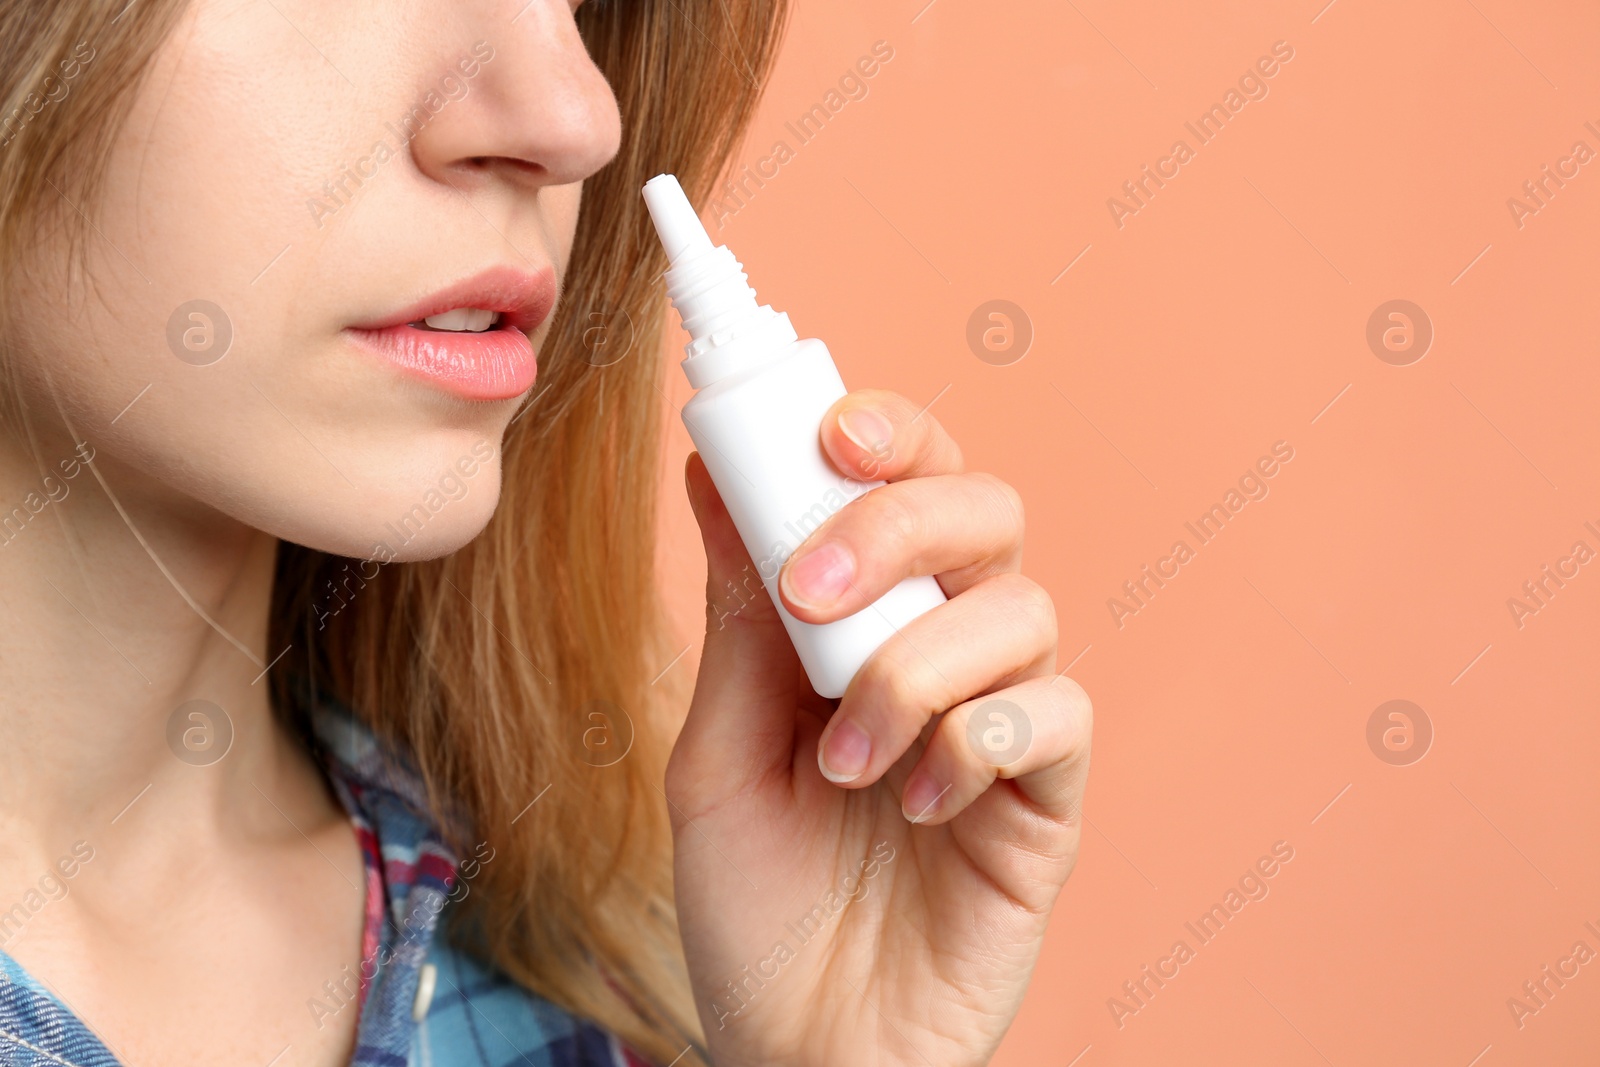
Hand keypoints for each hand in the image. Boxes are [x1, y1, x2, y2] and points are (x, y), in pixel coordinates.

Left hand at [668, 389, 1091, 1066]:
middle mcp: (947, 651)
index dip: (885, 433)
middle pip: (984, 510)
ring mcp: (1004, 723)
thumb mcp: (717, 756)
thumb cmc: (758, 910)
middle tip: (818, 595)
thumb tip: (708, 478)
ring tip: (845, 761)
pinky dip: (982, 736)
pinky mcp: (1049, 801)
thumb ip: (736, 624)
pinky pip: (1058, 714)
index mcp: (866, 625)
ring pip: (1021, 607)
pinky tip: (916, 802)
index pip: (904, 483)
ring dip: (918, 667)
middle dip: (902, 523)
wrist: (806, 1054)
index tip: (826, 433)